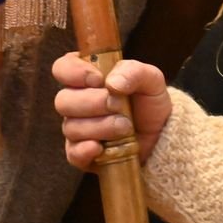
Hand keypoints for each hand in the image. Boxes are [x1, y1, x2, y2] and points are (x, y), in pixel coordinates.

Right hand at [53, 56, 171, 170]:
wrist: (160, 135)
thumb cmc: (149, 102)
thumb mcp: (151, 79)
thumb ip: (134, 71)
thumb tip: (112, 83)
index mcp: (87, 77)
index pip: (62, 68)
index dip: (74, 72)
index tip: (98, 79)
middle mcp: (76, 102)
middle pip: (62, 100)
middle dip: (93, 103)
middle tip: (118, 105)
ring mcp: (76, 129)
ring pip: (71, 127)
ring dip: (100, 126)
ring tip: (125, 126)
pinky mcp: (81, 154)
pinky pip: (73, 153)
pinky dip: (85, 150)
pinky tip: (100, 147)